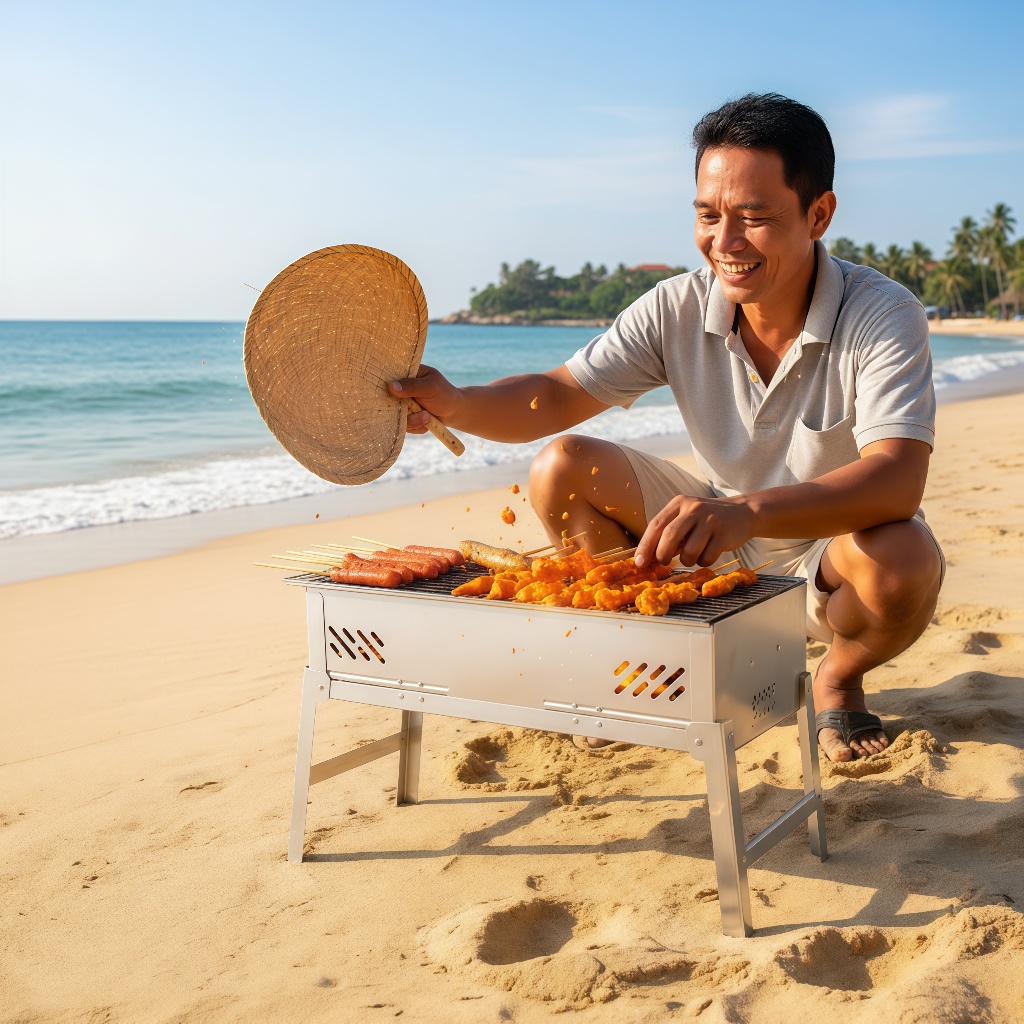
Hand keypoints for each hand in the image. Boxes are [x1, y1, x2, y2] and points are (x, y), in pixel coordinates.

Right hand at [389, 364, 461, 432]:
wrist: (454, 411)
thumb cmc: (444, 394)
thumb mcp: (430, 387)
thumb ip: (412, 386)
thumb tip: (391, 386)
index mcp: (406, 375)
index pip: (389, 377)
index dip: (387, 387)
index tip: (398, 396)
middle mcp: (401, 390)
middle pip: (389, 400)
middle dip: (404, 410)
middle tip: (423, 412)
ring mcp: (402, 405)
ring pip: (396, 416)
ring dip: (413, 421)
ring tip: (427, 416)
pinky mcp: (406, 418)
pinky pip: (405, 426)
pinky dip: (417, 426)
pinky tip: (427, 421)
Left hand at [634, 494, 756, 567]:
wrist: (743, 513)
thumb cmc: (706, 521)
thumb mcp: (686, 518)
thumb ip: (667, 533)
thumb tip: (646, 558)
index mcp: (679, 503)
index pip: (656, 525)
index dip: (645, 545)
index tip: (639, 563)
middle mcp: (693, 508)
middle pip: (669, 536)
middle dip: (662, 555)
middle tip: (664, 562)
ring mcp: (710, 520)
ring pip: (689, 551)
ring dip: (687, 560)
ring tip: (692, 555)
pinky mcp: (724, 534)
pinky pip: (707, 557)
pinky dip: (704, 561)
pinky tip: (709, 552)